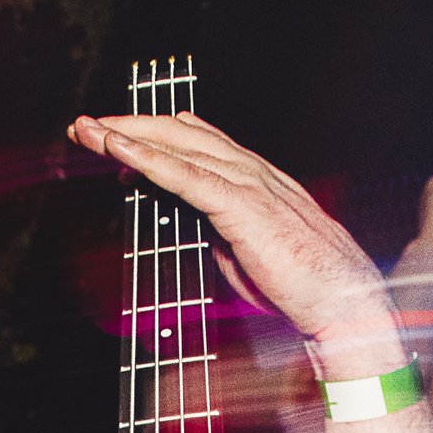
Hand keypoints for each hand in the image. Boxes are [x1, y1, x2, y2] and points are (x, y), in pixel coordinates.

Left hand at [66, 112, 398, 368]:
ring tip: (89, 130)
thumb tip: (193, 226)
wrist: (345, 307)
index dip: (155, 138)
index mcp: (256, 183)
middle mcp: (254, 174)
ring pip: (180, 149)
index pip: (198, 147)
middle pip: (182, 138)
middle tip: (87, 125)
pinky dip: (149, 160)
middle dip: (132, 127)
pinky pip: (188, 177)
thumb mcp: (247, 255)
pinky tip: (119, 150)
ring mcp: (251, 186)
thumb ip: (218, 233)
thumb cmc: (304, 290)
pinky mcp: (245, 208)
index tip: (116, 139)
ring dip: (130, 136)